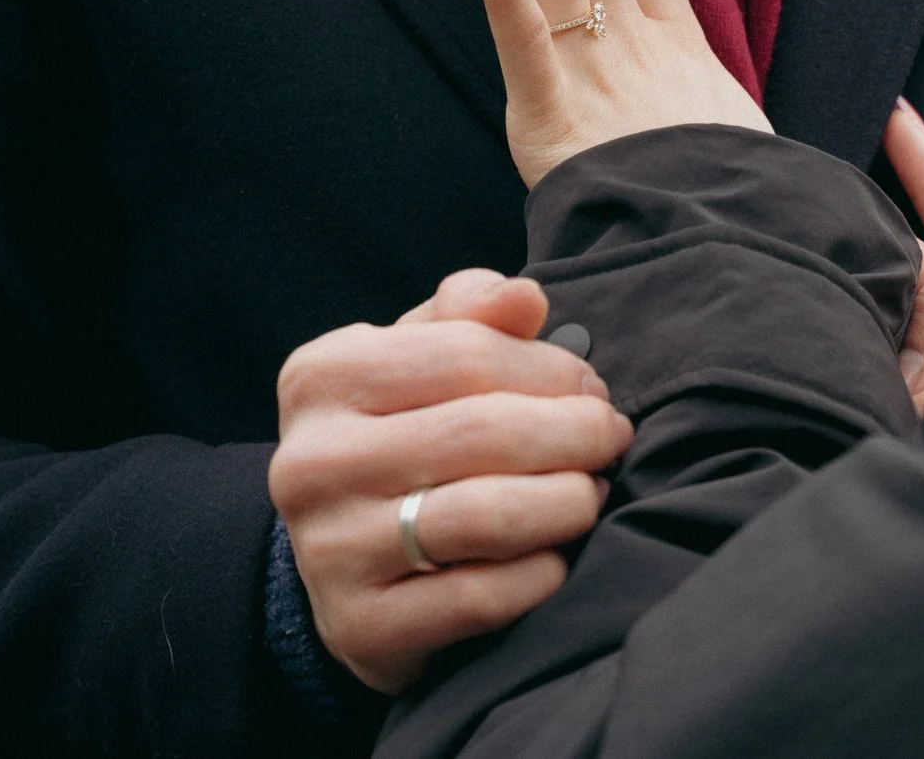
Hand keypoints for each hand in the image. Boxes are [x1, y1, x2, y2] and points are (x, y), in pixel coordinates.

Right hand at [270, 267, 633, 694]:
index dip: (550, 369)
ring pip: (488, 515)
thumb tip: (526, 297)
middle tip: (612, 437)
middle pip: (483, 432)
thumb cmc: (403, 433)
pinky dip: (540, 574)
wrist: (344, 561)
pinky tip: (557, 556)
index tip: (591, 386)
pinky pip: (482, 597)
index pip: (465, 354)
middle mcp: (312, 462)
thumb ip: (472, 313)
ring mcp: (329, 550)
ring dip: (568, 502)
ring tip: (592, 491)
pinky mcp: (362, 627)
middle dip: (574, 432)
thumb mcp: (420, 356)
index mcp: (322, 376)